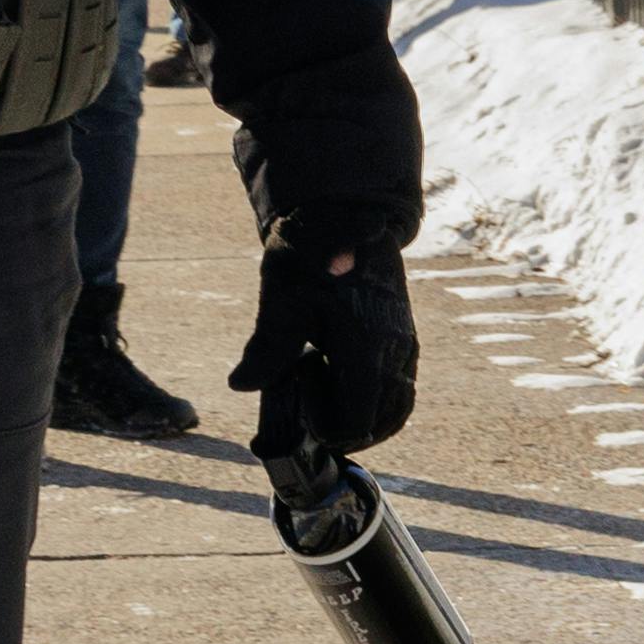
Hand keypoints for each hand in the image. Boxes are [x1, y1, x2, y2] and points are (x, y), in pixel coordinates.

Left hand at [228, 212, 417, 459]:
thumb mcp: (280, 302)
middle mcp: (393, 348)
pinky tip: (346, 385)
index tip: (304, 405)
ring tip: (332, 407)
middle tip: (314, 415)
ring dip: (370, 421)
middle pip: (384, 420)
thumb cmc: (308, 254)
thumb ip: (266, 351)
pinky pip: (402, 384)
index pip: (358, 418)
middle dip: (349, 431)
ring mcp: (403, 342)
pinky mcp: (404, 334)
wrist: (342, 213)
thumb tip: (239, 385)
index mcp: (365, 345)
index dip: (330, 428)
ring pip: (399, 405)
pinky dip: (380, 401)